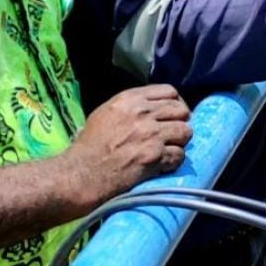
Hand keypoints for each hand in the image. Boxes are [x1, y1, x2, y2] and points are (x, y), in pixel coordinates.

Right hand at [64, 84, 192, 206]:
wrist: (80, 174)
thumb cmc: (90, 146)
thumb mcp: (106, 113)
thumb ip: (133, 106)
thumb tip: (156, 108)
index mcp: (129, 99)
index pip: (169, 91)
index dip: (176, 104)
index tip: (172, 115)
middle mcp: (142, 113)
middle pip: (182, 110)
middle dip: (180, 123)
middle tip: (173, 135)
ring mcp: (150, 134)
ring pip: (185, 132)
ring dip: (179, 142)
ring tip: (168, 150)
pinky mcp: (154, 156)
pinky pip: (179, 155)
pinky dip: (173, 161)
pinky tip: (162, 165)